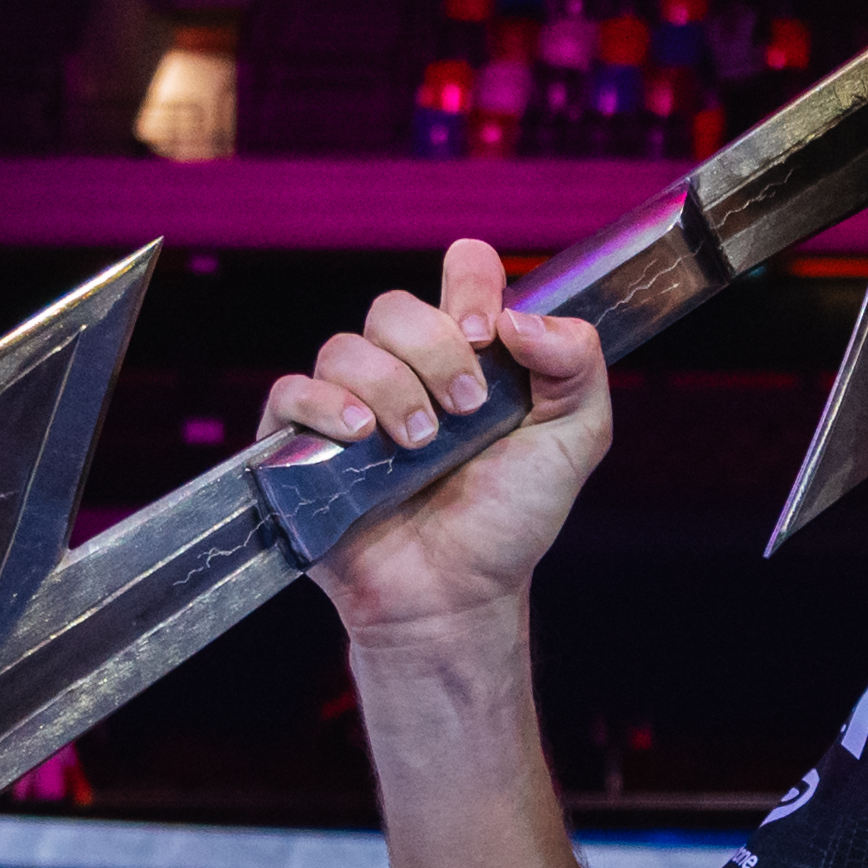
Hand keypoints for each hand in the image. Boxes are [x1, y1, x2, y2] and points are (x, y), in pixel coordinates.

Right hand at [249, 236, 610, 633]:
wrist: (458, 596)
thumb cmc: (511, 522)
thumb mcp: (574, 440)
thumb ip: (576, 366)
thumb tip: (521, 319)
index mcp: (467, 354)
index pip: (462, 271)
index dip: (471, 284)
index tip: (486, 337)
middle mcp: (405, 369)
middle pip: (393, 306)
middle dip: (433, 350)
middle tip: (464, 410)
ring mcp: (350, 404)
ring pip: (345, 347)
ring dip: (388, 387)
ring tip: (418, 445)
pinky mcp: (302, 444)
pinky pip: (290, 390)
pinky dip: (323, 404)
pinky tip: (359, 438)